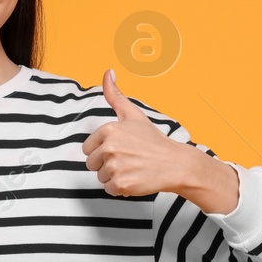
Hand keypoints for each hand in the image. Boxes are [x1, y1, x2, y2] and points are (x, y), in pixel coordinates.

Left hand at [83, 69, 195, 196]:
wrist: (174, 164)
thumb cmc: (153, 141)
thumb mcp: (133, 115)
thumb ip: (115, 95)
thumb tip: (107, 72)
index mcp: (108, 130)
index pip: (88, 149)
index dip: (103, 151)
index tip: (122, 148)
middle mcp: (110, 147)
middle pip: (92, 164)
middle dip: (107, 164)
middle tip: (128, 159)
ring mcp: (115, 166)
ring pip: (100, 177)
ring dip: (114, 176)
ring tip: (133, 168)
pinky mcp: (121, 184)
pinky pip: (109, 189)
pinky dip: (121, 188)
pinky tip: (135, 178)